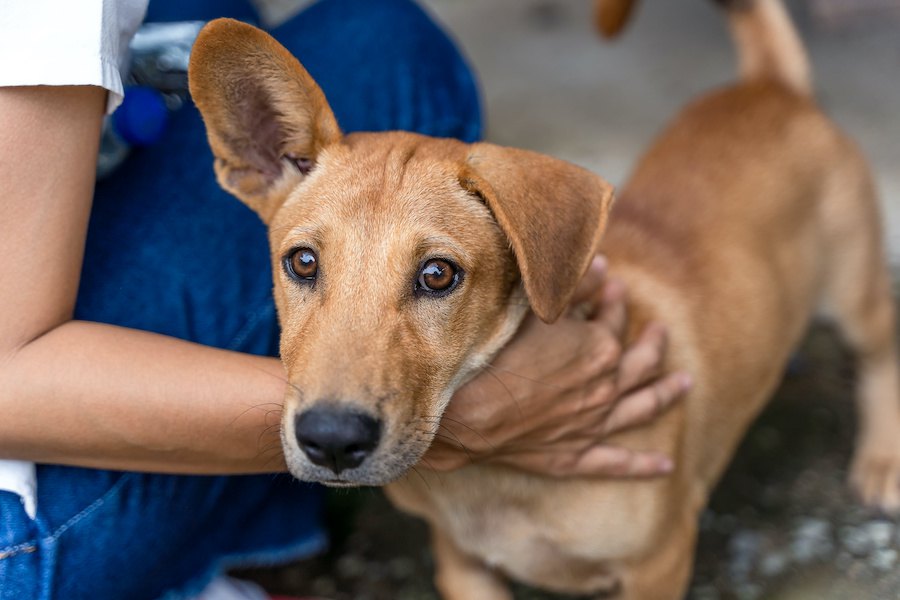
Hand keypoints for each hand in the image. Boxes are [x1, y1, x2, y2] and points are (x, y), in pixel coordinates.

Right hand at [422, 256, 690, 476]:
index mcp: (598, 348)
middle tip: (659, 331)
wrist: (462, 412)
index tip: (609, 288)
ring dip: (666, 394)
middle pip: (639, 363)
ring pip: (642, 408)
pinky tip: (665, 467)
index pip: (613, 318)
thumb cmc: (491, 353)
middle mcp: (604, 387)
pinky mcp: (573, 456)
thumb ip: (572, 286)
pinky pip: (617, 462)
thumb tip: (602, 266)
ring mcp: (592, 424)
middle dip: (652, 343)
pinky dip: (643, 465)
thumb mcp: (531, 306)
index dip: (612, 300)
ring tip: (684, 385)